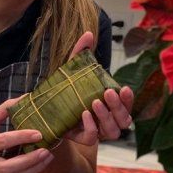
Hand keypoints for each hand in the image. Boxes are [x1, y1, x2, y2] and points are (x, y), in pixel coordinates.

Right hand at [0, 96, 53, 172]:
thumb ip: (5, 109)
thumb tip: (26, 97)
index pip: (2, 141)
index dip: (21, 137)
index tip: (39, 133)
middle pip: (8, 166)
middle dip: (29, 160)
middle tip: (46, 150)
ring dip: (33, 169)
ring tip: (48, 157)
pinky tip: (40, 164)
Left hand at [63, 31, 134, 145]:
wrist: (43, 108)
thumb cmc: (64, 89)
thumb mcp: (72, 70)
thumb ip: (80, 53)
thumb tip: (88, 34)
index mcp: (110, 105)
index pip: (127, 105)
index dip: (129, 99)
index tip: (124, 87)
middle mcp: (107, 119)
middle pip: (124, 120)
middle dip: (118, 106)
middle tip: (108, 92)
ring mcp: (96, 130)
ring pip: (113, 132)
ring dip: (107, 117)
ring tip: (95, 102)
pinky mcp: (82, 138)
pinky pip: (92, 138)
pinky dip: (92, 127)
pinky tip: (84, 114)